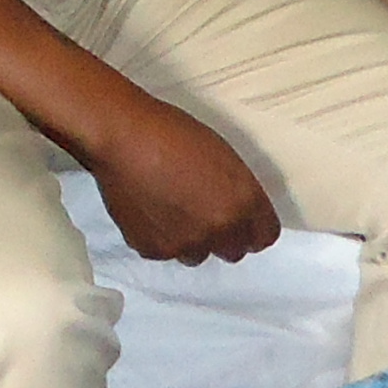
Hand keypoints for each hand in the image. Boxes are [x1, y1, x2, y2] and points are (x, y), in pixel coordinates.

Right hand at [79, 96, 277, 266]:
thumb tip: (241, 213)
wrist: (124, 136)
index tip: (242, 220)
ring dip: (191, 239)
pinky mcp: (153, 250)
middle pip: (233, 250)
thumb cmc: (173, 133)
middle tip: (202, 209)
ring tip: (171, 207)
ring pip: (197, 254)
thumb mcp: (223, 155)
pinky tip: (149, 209)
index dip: (252, 227)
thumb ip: (239, 191)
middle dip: (223, 234)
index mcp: (243, 202)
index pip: (264, 237)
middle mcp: (219, 230)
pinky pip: (165, 252)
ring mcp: (185, 244)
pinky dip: (160, 237)